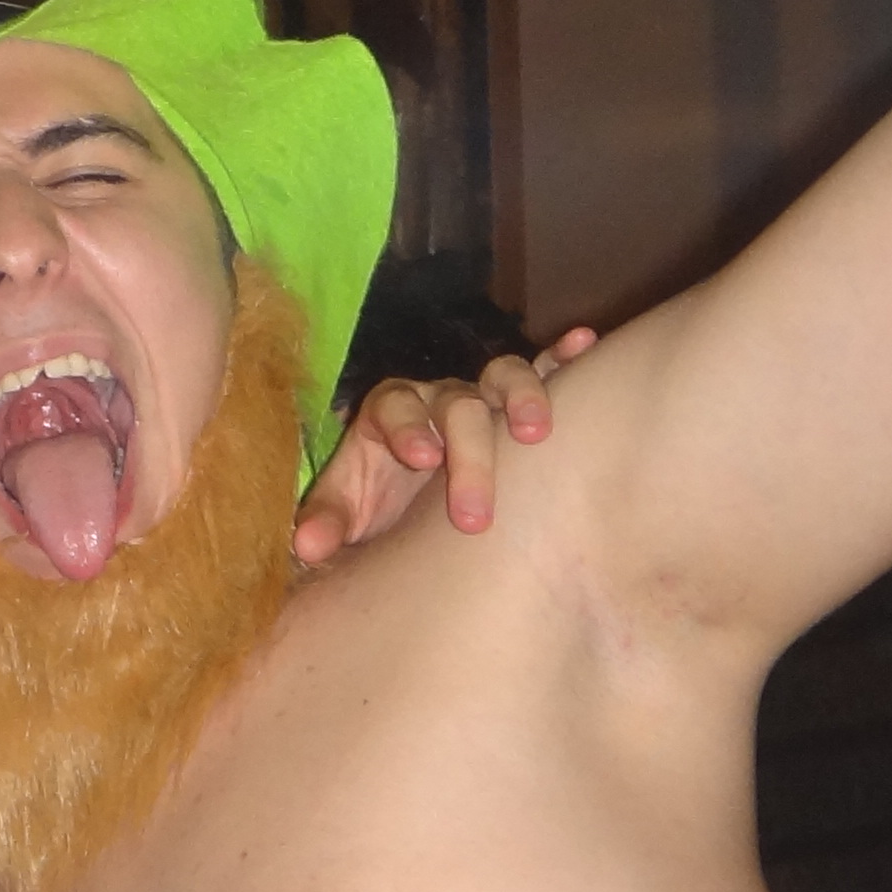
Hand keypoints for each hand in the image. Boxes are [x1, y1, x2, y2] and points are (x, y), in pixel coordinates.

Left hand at [290, 327, 598, 564]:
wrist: (411, 503)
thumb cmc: (378, 501)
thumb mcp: (347, 510)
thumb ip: (327, 520)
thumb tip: (306, 546)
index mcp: (391, 414)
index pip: (396, 405)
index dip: (409, 426)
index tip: (423, 457)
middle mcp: (438, 398)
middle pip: (458, 407)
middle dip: (469, 456)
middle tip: (474, 517)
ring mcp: (482, 397)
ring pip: (504, 376)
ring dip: (523, 397)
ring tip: (538, 432)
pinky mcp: (518, 404)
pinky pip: (545, 369)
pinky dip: (564, 357)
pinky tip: (585, 346)